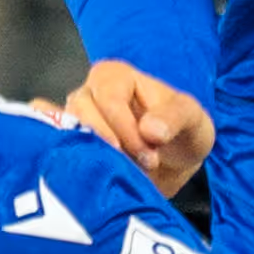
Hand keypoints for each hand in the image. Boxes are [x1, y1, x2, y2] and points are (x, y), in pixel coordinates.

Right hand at [70, 61, 213, 196]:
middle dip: (110, 147)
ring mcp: (75, 122)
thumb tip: (149, 130)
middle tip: (137, 168)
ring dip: (96, 159)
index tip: (150, 157)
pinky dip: (76, 166)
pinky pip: (62, 153)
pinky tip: (99, 177)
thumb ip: (174, 118)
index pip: (109, 101)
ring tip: (122, 173)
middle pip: (81, 117)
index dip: (126, 130)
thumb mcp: (192, 118)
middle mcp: (88, 95)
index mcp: (115, 77)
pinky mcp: (72, 147)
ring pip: (69, 137)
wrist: (175, 162)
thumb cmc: (181, 130)